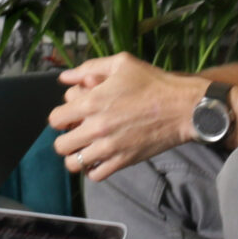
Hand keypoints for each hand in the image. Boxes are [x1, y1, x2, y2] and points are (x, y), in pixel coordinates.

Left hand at [50, 54, 201, 183]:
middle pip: (60, 145)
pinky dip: (93, 169)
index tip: (70, 116)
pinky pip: (96, 175)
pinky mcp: (123, 161)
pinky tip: (100, 158)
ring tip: (86, 148)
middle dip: (65, 138)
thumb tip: (65, 77)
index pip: (55, 119)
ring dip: (77, 156)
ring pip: (74, 163)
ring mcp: (109, 147)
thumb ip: (89, 67)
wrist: (182, 107)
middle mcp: (96, 127)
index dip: (60, 117)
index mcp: (92, 102)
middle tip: (76, 133)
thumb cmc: (153, 83)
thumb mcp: (122, 63)